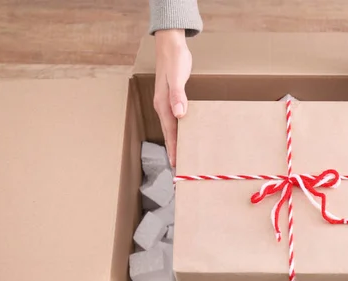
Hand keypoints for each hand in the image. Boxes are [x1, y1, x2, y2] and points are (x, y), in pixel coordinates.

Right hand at [153, 29, 191, 167]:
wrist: (170, 45)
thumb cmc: (175, 60)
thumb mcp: (177, 77)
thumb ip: (178, 96)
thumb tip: (179, 114)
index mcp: (163, 104)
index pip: (170, 132)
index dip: (173, 148)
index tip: (176, 164)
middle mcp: (162, 106)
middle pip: (169, 133)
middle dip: (174, 150)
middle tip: (179, 167)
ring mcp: (166, 103)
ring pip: (172, 128)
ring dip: (176, 142)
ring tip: (181, 156)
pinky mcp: (172, 98)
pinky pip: (175, 120)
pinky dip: (179, 130)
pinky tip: (185, 134)